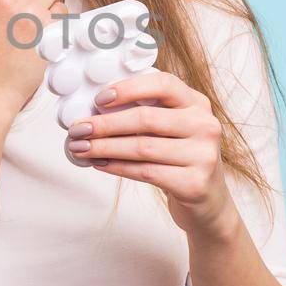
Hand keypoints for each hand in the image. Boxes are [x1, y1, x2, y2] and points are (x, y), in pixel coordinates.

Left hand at [64, 69, 236, 234]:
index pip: (163, 84)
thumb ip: (147, 113)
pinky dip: (117, 167)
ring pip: (142, 147)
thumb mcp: (173, 129)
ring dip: (104, 147)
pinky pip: (146, 172)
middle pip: (146, 118)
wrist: (207, 201)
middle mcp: (205, 125)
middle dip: (105, 124)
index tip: (99, 100)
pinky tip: (99, 163)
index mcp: (197, 104)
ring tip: (80, 148)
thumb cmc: (180, 159)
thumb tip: (95, 110)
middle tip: (77, 129)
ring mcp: (203, 155)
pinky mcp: (194, 183)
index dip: (128, 89)